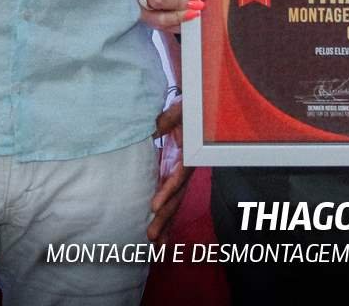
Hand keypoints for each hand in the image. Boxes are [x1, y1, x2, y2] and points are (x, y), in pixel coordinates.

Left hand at [148, 98, 191, 240]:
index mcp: (191, 154)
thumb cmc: (191, 107)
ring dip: (165, 221)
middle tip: (150, 236)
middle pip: (177, 196)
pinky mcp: (176, 174)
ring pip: (175, 201)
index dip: (167, 192)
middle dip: (165, 217)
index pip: (179, 177)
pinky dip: (165, 213)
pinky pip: (172, 196)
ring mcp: (183, 173)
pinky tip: (158, 231)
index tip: (153, 207)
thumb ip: (167, 120)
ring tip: (153, 243)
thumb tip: (152, 131)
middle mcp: (188, 168)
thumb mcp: (181, 111)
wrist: (198, 106)